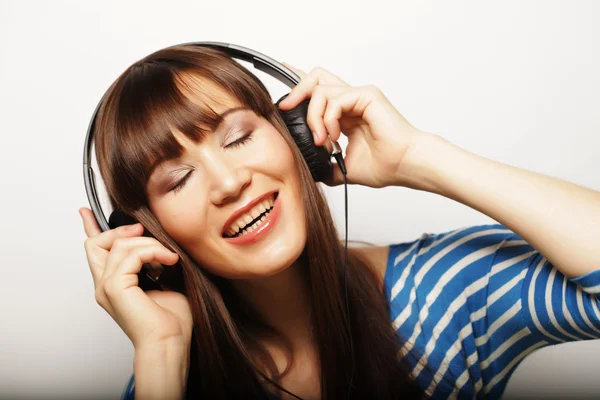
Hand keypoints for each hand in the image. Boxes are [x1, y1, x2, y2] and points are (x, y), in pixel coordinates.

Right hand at [79, 207, 192, 348]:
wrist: (170, 342)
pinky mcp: (115, 288)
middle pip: (96, 242)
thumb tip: (160, 241)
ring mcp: (107, 287)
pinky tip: (169, 260)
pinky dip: (153, 251)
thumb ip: (153, 262)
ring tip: (170, 257)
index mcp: (114, 284)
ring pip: (119, 245)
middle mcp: (104, 285)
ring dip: (149, 243)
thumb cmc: (171, 320)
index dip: (90, 228)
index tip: (85, 211)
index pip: (95, 250)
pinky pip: (131, 254)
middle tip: (145, 232)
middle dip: (122, 231)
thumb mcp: (164, 281)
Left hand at [278, 63, 427, 187]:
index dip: (298, 85)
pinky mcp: (366, 95)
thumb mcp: (344, 168)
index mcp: (346, 113)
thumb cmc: (385, 166)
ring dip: (313, 118)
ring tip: (322, 141)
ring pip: (320, 90)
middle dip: (297, 91)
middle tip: (287, 109)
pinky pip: (334, 99)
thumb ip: (326, 165)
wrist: (404, 167)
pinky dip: (327, 119)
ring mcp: (359, 96)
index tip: (281, 91)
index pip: (318, 91)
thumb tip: (310, 172)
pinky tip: (334, 137)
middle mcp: (351, 101)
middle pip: (315, 78)